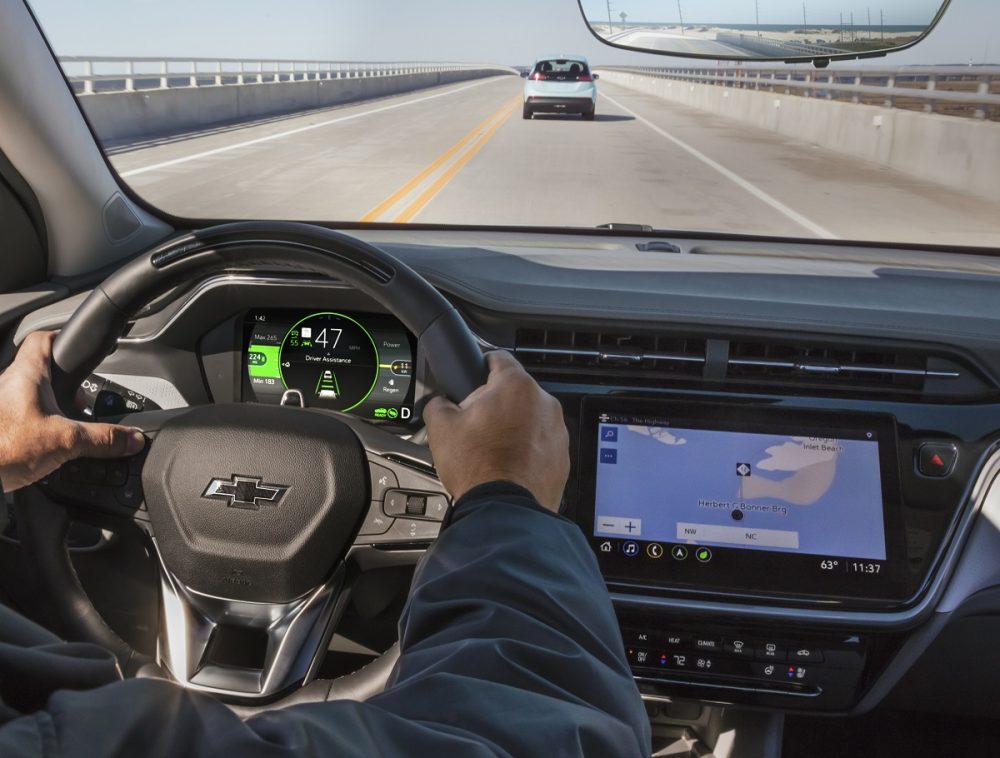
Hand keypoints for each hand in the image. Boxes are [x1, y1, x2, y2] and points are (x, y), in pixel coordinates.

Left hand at [0, 331, 145, 492]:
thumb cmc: (2, 448)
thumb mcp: (66, 441)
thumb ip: (103, 439)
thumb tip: (130, 438)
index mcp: (27, 374)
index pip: (44, 338)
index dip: (64, 339)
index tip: (80, 351)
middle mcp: (10, 384)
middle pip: (43, 372)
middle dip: (66, 388)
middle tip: (81, 404)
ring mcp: (3, 406)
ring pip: (34, 396)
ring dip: (52, 409)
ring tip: (67, 427)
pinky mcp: (1, 426)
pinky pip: (24, 417)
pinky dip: (40, 426)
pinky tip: (48, 445)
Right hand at [424, 351, 568, 510]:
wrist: (504, 510)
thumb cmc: (479, 468)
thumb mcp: (441, 428)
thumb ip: (439, 404)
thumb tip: (441, 404)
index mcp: (515, 386)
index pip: (499, 358)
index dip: (482, 364)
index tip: (477, 373)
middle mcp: (543, 403)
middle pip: (515, 392)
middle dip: (496, 404)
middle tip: (476, 425)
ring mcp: (557, 430)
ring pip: (531, 418)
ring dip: (514, 427)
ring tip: (492, 450)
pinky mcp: (563, 456)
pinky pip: (542, 443)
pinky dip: (528, 449)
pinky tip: (508, 465)